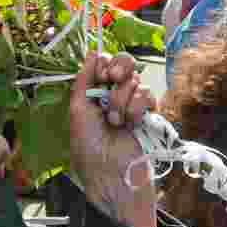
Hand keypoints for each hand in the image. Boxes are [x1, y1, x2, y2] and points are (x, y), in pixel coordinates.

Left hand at [69, 52, 157, 226]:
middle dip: (120, 69)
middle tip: (112, 81)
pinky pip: (148, 96)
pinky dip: (137, 108)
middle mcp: (113, 95)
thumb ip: (84, 80)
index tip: (103, 74)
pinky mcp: (149, 116)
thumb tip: (91, 52)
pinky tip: (130, 124)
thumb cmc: (89, 147)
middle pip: (125, 63)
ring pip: (136, 81)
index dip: (106, 62)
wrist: (111, 173)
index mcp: (93, 92)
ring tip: (115, 121)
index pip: (104, 62)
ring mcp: (132, 105)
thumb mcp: (78, 110)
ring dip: (123, 99)